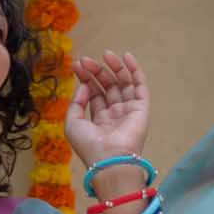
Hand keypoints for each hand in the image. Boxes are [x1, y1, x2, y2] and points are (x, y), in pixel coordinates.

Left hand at [65, 48, 149, 172]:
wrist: (109, 159)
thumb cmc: (89, 146)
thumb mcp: (72, 124)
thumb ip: (76, 104)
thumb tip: (84, 86)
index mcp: (99, 120)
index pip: (95, 93)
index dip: (86, 78)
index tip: (77, 65)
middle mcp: (115, 115)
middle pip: (108, 86)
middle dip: (97, 71)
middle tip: (86, 60)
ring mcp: (129, 111)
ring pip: (124, 83)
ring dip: (115, 67)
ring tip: (105, 55)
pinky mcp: (141, 109)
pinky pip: (140, 86)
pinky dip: (135, 71)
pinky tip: (126, 57)